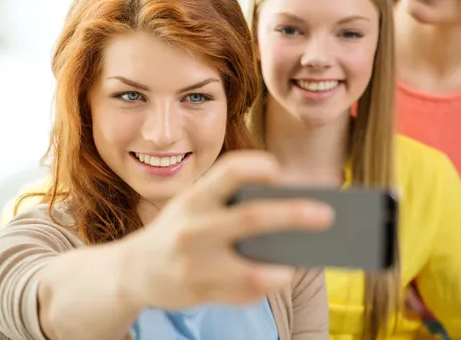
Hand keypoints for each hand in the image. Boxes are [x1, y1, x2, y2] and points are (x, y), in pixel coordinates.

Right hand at [124, 150, 333, 309]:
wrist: (132, 271)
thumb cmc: (178, 230)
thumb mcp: (193, 206)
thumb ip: (229, 205)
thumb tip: (289, 211)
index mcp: (194, 198)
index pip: (231, 171)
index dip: (259, 166)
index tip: (278, 170)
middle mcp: (192, 229)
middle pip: (253, 218)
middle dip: (295, 214)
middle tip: (327, 215)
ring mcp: (194, 266)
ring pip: (253, 271)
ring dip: (285, 267)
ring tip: (304, 260)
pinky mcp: (198, 294)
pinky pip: (245, 294)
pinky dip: (266, 285)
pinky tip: (276, 276)